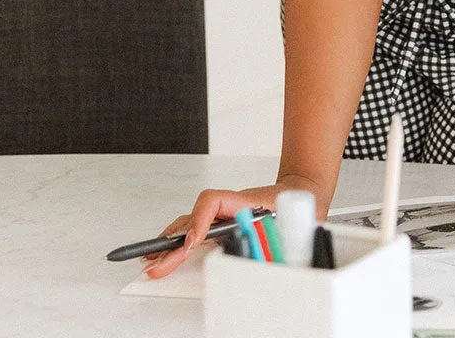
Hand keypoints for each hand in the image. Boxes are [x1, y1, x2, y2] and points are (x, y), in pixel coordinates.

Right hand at [142, 174, 325, 279]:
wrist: (302, 189)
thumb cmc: (297, 202)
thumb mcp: (292, 214)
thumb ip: (281, 229)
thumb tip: (269, 249)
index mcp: (246, 201)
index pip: (213, 202)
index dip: (199, 222)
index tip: (192, 243)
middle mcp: (230, 204)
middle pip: (195, 217)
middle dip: (174, 243)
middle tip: (156, 264)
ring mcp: (226, 211)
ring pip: (191, 221)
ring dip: (172, 240)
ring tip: (152, 259)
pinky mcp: (225, 219)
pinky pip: (196, 225)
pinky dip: (180, 237)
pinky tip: (168, 249)